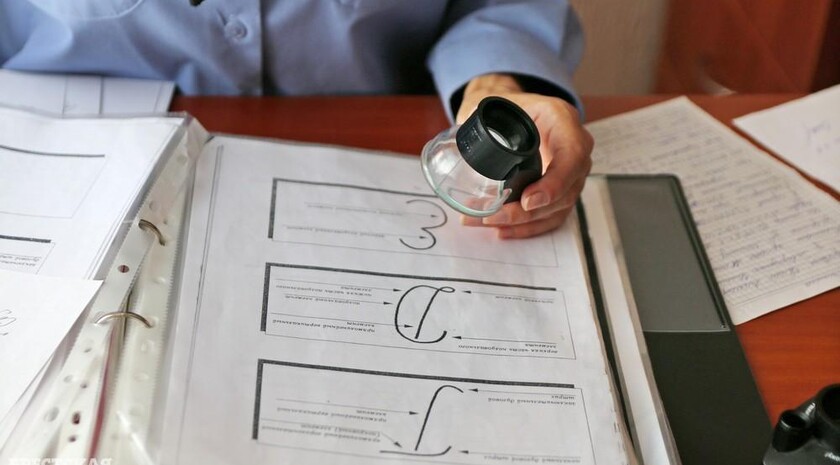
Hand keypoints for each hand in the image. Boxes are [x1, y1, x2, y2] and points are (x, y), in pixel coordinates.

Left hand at [456, 74, 592, 238]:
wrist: (514, 111)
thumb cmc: (506, 107)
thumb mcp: (496, 103)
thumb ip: (484, 121)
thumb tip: (458, 150)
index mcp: (562, 119)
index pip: (572, 156)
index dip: (554, 183)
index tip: (528, 200)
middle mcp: (574, 146)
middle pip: (565, 190)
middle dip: (527, 212)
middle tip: (492, 217)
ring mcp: (572, 171)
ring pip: (558, 208)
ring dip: (522, 223)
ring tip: (487, 222)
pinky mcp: (562, 189)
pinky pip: (552, 216)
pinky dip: (528, 228)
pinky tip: (504, 230)